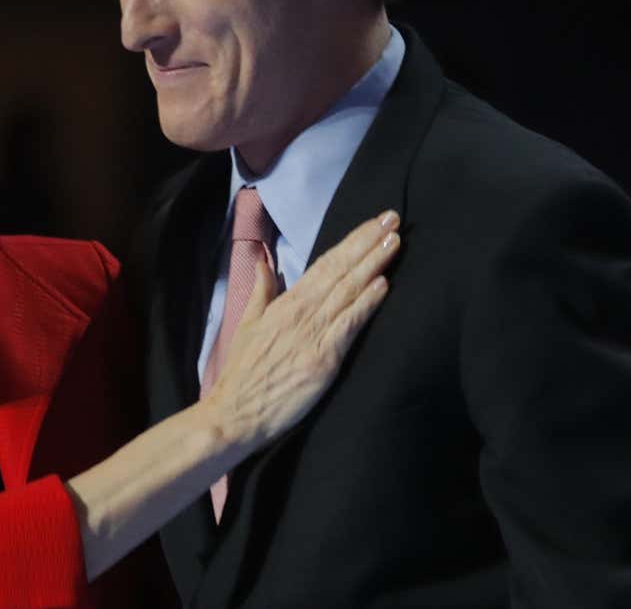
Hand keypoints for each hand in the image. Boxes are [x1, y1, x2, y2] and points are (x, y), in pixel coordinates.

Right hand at [202, 210, 399, 452]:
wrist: (236, 412)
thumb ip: (261, 292)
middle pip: (340, 270)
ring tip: (394, 242)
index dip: (351, 242)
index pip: (324, 264)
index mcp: (285, 304)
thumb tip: (264, 262)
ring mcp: (313, 335)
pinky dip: (366, 303)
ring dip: (373, 265)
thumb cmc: (242, 373)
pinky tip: (383, 284)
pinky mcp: (323, 359)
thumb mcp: (246, 324)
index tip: (372, 224)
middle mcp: (301, 313)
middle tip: (393, 218)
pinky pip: (348, 325)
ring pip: (347, 291)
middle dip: (368, 243)